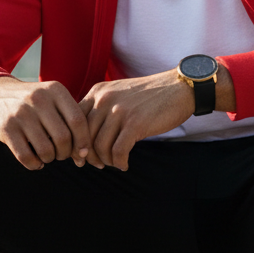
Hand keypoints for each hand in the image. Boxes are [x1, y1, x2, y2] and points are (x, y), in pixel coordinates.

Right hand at [0, 76, 93, 170]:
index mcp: (55, 90)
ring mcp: (20, 113)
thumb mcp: (53, 100)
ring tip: (48, 156)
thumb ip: (70, 121)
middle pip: (63, 138)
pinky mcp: (6, 128)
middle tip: (61, 154)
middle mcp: (38, 99)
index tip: (83, 153)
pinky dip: (35, 164)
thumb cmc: (34, 104)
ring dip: (50, 159)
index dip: (84, 141)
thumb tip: (84, 155)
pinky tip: (36, 162)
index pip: (78, 121)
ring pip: (46, 150)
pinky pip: (26, 157)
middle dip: (66, 153)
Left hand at [79, 70, 193, 170]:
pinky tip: (124, 164)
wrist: (179, 87)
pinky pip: (117, 151)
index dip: (75, 142)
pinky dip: (119, 162)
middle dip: (89, 156)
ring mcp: (119, 111)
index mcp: (97, 91)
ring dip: (105, 161)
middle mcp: (104, 99)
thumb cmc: (149, 96)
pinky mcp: (135, 123)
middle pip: (84, 136)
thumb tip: (83, 139)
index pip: (74, 121)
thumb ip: (100, 109)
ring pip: (99, 146)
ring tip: (114, 163)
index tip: (82, 154)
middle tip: (98, 164)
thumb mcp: (119, 94)